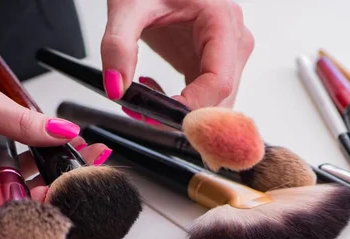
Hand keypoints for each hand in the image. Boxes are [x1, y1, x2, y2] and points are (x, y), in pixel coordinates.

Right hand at [0, 43, 109, 237]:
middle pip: (5, 217)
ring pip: (1, 204)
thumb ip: (19, 119)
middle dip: (44, 199)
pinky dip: (16, 177)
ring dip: (33, 187)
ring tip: (60, 161)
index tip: (60, 199)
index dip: (32, 221)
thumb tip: (61, 132)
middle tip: (71, 174)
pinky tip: (34, 156)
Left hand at [101, 0, 253, 111]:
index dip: (192, 107)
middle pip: (221, 99)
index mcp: (222, 21)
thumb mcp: (127, 7)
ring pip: (215, 105)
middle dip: (184, 116)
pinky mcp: (211, 65)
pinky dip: (179, 106)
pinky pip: (204, 99)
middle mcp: (233, 40)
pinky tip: (153, 89)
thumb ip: (118, 46)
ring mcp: (226, 55)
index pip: (219, 82)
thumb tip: (117, 87)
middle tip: (145, 113)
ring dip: (181, 114)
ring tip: (146, 94)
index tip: (159, 114)